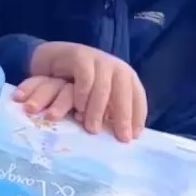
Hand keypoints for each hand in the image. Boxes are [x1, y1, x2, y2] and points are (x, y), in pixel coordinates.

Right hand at [15, 43, 147, 141]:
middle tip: (121, 138)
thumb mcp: (101, 98)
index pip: (137, 97)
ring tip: (92, 129)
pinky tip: (79, 110)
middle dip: (124, 117)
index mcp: (126, 77)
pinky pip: (85, 79)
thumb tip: (123, 137)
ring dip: (98, 111)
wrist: (58, 60)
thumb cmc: (82, 85)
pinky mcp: (81, 57)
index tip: (134, 136)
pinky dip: (83, 96)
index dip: (138, 117)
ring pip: (103, 88)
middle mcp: (116, 67)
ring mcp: (99, 60)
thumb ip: (111, 112)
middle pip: (124, 93)